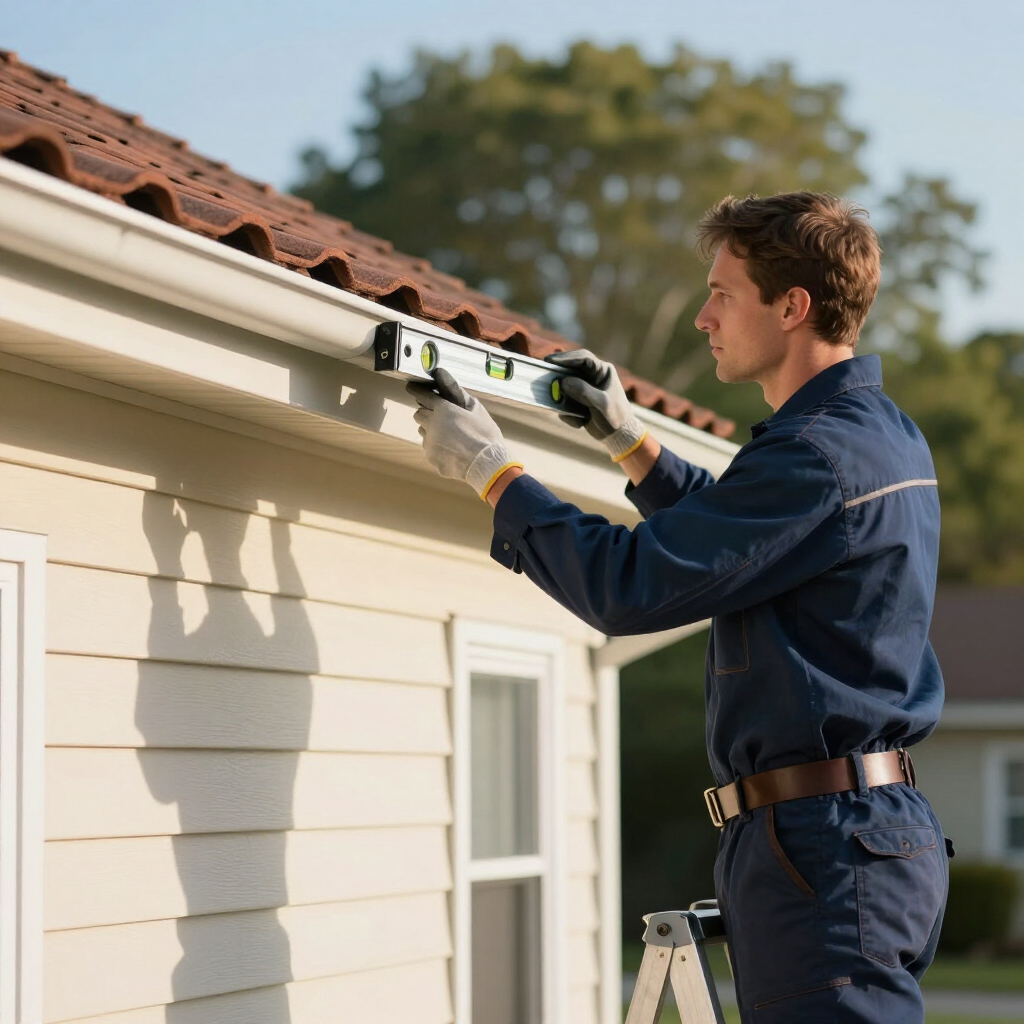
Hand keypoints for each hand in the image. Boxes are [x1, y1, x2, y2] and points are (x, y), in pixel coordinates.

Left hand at [407, 368, 521, 498]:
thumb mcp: (475, 408)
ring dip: (432, 431)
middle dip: (427, 413)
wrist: (488, 465)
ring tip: (451, 437)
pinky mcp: (431, 458)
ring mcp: (429, 443)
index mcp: (443, 410)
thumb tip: (440, 373)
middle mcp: (431, 425)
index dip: (417, 391)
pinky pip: (430, 450)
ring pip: (423, 432)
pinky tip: (453, 451)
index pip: (423, 396)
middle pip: (419, 414)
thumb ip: (456, 391)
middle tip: (442, 417)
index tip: (411, 387)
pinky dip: (438, 448)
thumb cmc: (485, 434)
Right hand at [545, 349, 647, 461]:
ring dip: (562, 398)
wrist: (619, 436)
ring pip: (565, 386)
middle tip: (544, 376)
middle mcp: (592, 376)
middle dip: (558, 375)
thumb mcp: (602, 403)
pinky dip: (568, 413)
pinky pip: (565, 401)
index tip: (551, 360)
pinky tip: (579, 423)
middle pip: (571, 369)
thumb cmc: (615, 417)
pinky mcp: (578, 400)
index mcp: (603, 371)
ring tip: (564, 409)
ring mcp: (584, 388)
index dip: (566, 358)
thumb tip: (564, 382)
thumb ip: (584, 391)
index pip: (583, 358)